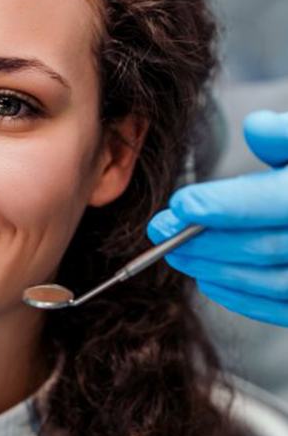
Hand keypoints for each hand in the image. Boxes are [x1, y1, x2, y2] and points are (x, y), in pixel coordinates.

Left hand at [147, 110, 287, 325]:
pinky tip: (209, 279)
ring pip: (271, 281)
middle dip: (203, 240)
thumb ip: (284, 134)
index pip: (271, 202)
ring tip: (175, 253)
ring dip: (215, 270)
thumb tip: (256, 127)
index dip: (222, 206)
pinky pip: (284, 308)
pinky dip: (243, 298)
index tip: (178, 204)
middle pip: (262, 246)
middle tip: (160, 231)